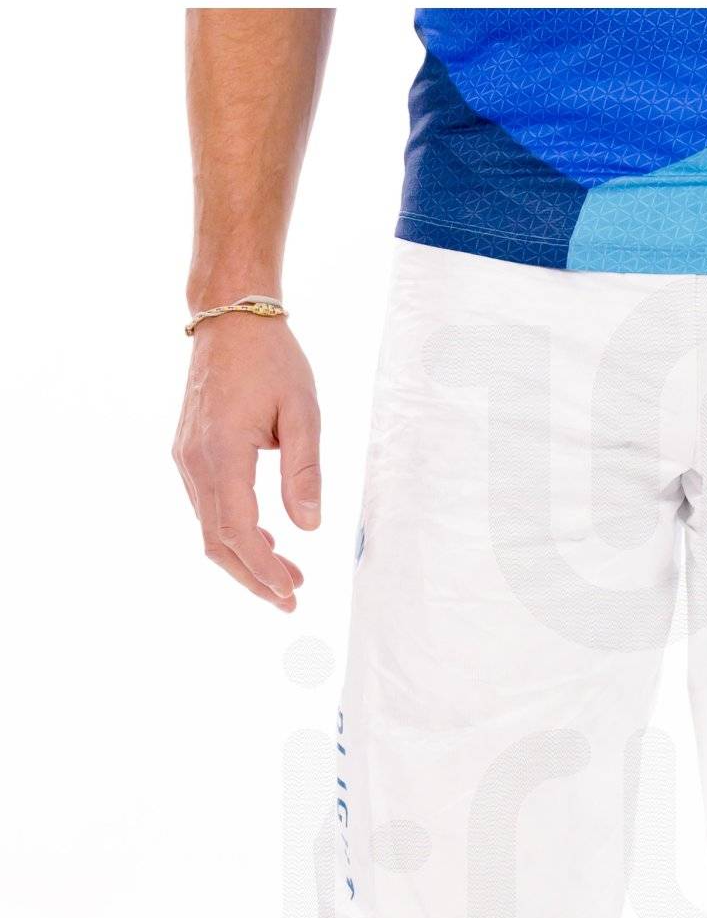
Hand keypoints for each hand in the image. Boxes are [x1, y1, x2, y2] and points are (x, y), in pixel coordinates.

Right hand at [173, 315, 320, 608]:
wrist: (230, 318)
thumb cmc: (271, 359)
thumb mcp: (302, 413)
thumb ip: (304, 471)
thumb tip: (309, 526)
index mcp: (222, 452)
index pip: (238, 529)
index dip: (263, 567)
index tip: (291, 591)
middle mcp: (194, 460)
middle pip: (217, 540)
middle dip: (254, 576)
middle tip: (291, 599)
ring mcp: (186, 458)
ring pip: (209, 528)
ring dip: (245, 558)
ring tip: (288, 576)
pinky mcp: (189, 454)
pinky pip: (208, 507)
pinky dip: (234, 533)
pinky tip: (266, 540)